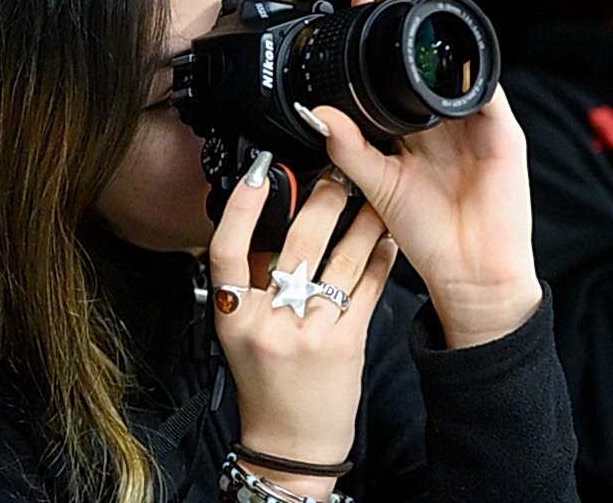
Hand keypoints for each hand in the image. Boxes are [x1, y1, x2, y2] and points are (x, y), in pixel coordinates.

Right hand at [209, 152, 397, 497]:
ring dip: (361, 222)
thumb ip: (249, 283)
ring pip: (340, 260)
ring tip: (373, 198)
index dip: (242, 206)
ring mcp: (308, 333)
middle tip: (337, 174)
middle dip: (323, 201)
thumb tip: (268, 222)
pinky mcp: (345, 343)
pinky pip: (367, 288)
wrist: (291, 442)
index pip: (228, 250)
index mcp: (232, 317)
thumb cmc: (264, 382)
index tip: (260, 169)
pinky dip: (379, 260)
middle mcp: (268, 323)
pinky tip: (385, 242)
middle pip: (297, 245)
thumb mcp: (239, 332)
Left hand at [326, 0, 541, 348]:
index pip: (389, 68)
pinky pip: (487, 87)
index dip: (374, 33)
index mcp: (409, 128)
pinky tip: (456, 33)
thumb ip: (348, 147)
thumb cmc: (424, 234)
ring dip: (437, 21)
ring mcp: (471, 121)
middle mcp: (439, 118)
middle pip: (422, 51)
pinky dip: (473, 60)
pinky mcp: (500, 131)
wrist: (468, 271)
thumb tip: (315, 112)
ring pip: (455, 58)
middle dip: (405, 11)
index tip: (351, 1)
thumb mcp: (376, 184)